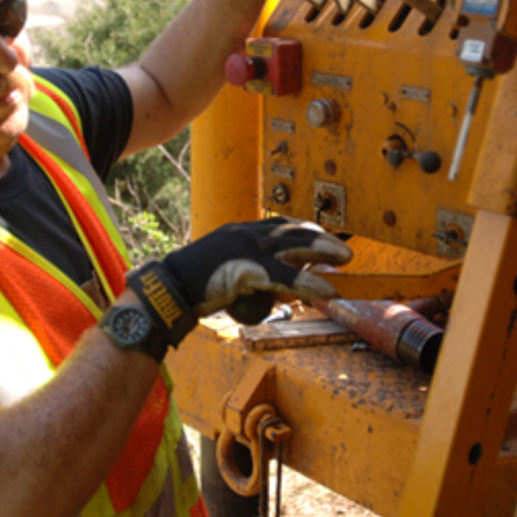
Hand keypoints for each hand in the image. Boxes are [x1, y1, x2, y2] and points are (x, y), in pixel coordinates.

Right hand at [126, 218, 352, 345]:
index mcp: (241, 231)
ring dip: (324, 252)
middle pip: (293, 231)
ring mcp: (249, 249)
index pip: (280, 224)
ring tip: (345, 260)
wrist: (171, 287)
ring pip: (295, 247)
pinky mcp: (249, 269)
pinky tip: (328, 291)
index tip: (322, 236)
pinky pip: (286, 277)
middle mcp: (248, 233)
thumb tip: (275, 288)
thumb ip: (251, 273)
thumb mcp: (226, 269)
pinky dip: (310, 284)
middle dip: (322, 239)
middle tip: (343, 251)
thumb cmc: (194, 282)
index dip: (305, 230)